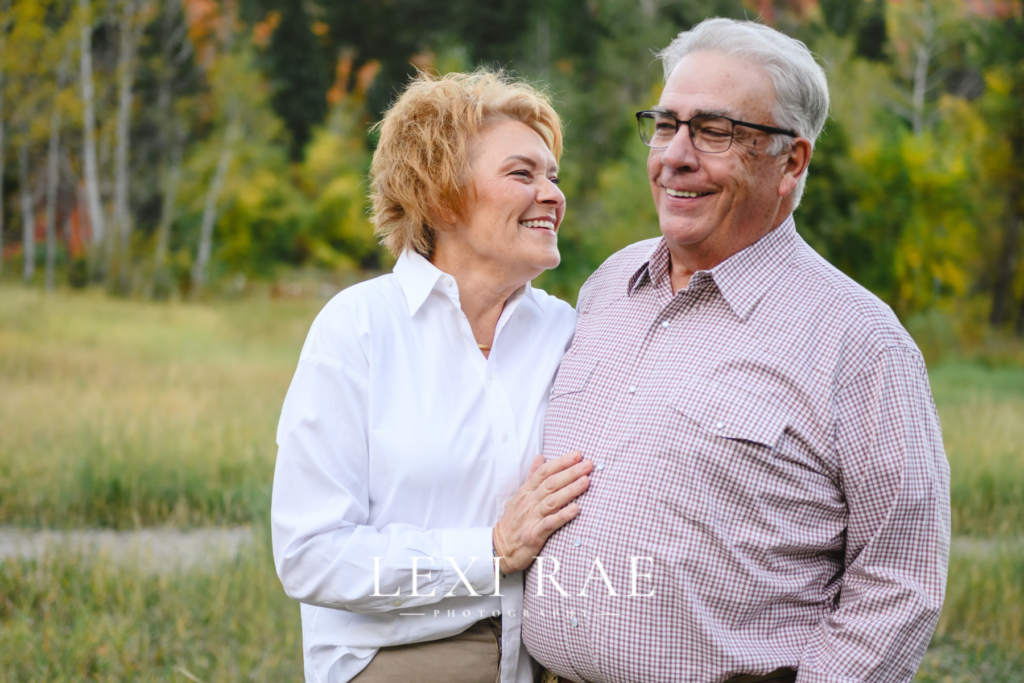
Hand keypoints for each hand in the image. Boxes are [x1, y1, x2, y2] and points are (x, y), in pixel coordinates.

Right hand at [492, 450, 591, 573]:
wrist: (500, 547)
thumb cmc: (514, 521)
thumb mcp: (520, 495)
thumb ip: (532, 476)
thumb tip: (541, 456)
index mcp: (526, 491)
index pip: (544, 472)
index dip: (561, 462)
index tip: (578, 454)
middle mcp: (529, 502)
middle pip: (551, 483)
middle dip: (570, 472)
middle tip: (588, 464)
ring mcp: (531, 518)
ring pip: (552, 501)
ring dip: (570, 490)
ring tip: (586, 481)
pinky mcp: (534, 534)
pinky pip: (550, 523)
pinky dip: (563, 516)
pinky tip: (576, 509)